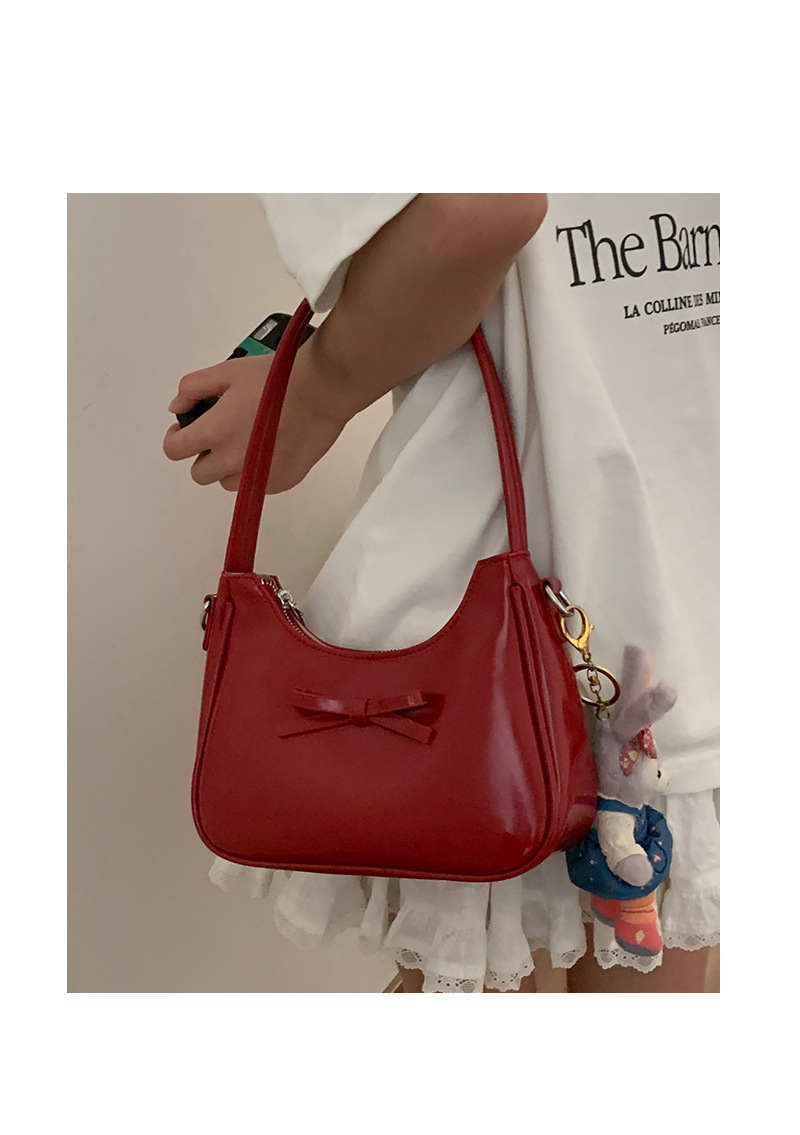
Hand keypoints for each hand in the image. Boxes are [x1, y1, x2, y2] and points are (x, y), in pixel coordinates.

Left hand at [162, 351, 347, 492]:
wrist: (320, 392)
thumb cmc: (276, 379)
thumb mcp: (228, 371)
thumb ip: (194, 388)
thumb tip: (178, 407)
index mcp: (214, 432)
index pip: (174, 450)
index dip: (176, 439)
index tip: (186, 430)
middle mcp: (232, 461)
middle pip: (199, 474)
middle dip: (204, 456)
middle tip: (221, 437)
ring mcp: (257, 476)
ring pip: (228, 483)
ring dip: (230, 467)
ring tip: (249, 443)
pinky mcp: (280, 482)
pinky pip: (257, 485)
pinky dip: (257, 472)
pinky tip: (272, 448)